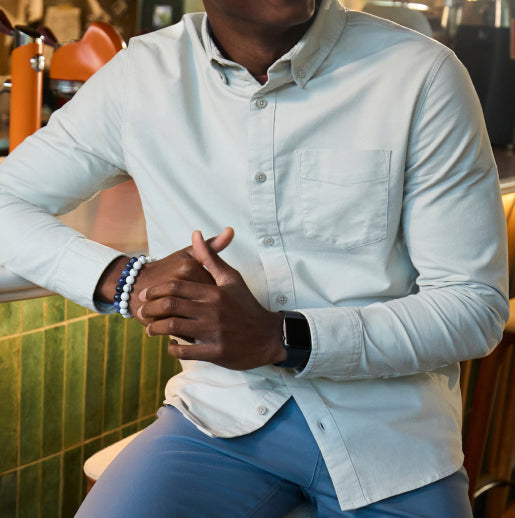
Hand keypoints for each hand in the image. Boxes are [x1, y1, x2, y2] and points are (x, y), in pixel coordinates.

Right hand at [94, 228, 234, 326]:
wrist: (135, 283)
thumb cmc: (169, 268)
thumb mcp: (189, 255)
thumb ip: (212, 247)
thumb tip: (231, 231)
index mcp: (189, 268)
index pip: (214, 288)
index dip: (215, 298)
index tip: (211, 298)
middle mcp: (177, 283)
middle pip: (205, 306)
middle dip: (209, 314)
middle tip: (208, 314)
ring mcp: (165, 301)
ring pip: (194, 321)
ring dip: (199, 326)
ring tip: (199, 323)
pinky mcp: (154, 317)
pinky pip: (180, 331)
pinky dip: (187, 334)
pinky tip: (188, 329)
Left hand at [139, 230, 285, 369]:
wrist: (268, 336)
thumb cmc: (247, 306)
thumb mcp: (231, 278)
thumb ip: (210, 257)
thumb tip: (195, 233)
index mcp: (214, 292)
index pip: (176, 287)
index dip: (155, 290)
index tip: (145, 295)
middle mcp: (212, 311)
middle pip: (170, 306)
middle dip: (149, 308)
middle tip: (141, 312)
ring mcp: (214, 332)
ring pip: (173, 328)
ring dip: (156, 329)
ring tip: (150, 330)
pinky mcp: (216, 352)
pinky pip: (185, 352)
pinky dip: (172, 349)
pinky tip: (170, 345)